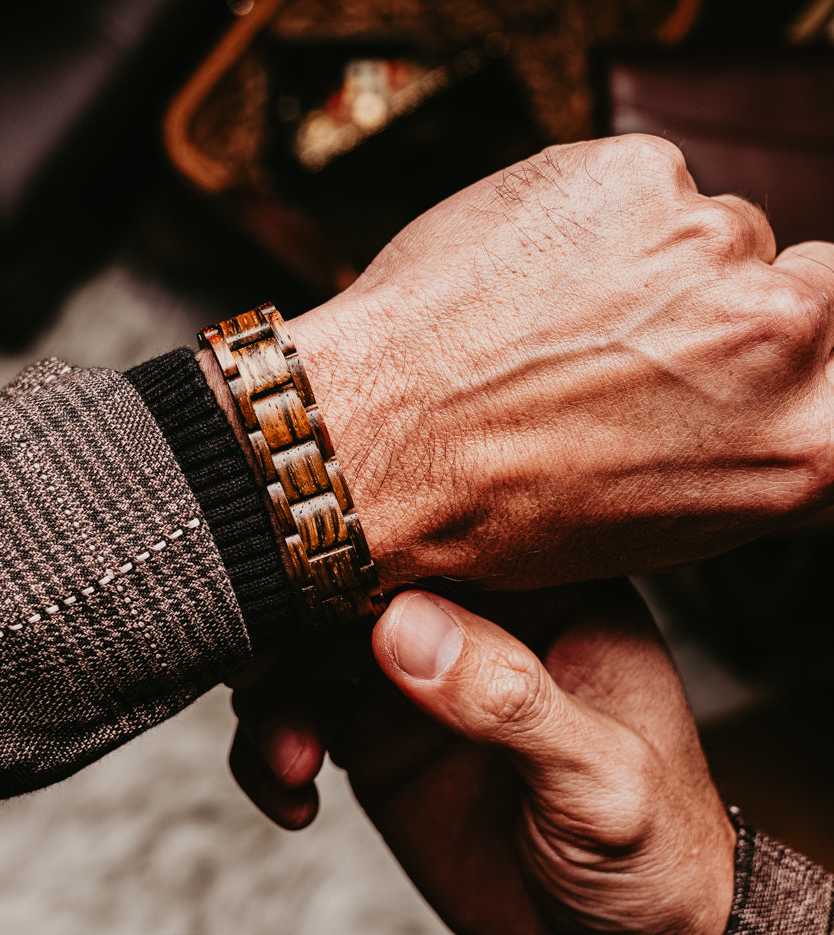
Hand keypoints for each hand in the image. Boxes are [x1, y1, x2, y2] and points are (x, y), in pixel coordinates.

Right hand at [230, 582, 734, 934]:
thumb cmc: (655, 855)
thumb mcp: (603, 779)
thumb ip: (511, 701)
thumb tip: (406, 623)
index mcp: (545, 596)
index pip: (446, 539)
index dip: (366, 550)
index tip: (305, 587)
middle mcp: (472, 623)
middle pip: (354, 586)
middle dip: (295, 629)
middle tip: (268, 681)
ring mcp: (419, 680)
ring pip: (309, 647)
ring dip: (274, 695)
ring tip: (291, 758)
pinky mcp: (378, 738)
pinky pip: (298, 719)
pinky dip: (269, 750)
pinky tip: (295, 796)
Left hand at [286, 134, 833, 587]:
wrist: (379, 443)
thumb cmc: (503, 506)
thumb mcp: (668, 524)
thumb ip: (755, 447)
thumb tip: (783, 401)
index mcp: (809, 441)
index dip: (804, 357)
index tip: (754, 359)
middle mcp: (779, 332)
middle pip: (805, 279)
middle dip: (728, 308)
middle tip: (633, 346)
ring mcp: (705, 242)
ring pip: (710, 231)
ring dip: (650, 265)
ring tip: (559, 324)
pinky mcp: (630, 175)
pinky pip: (638, 188)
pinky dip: (591, 222)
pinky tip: (531, 280)